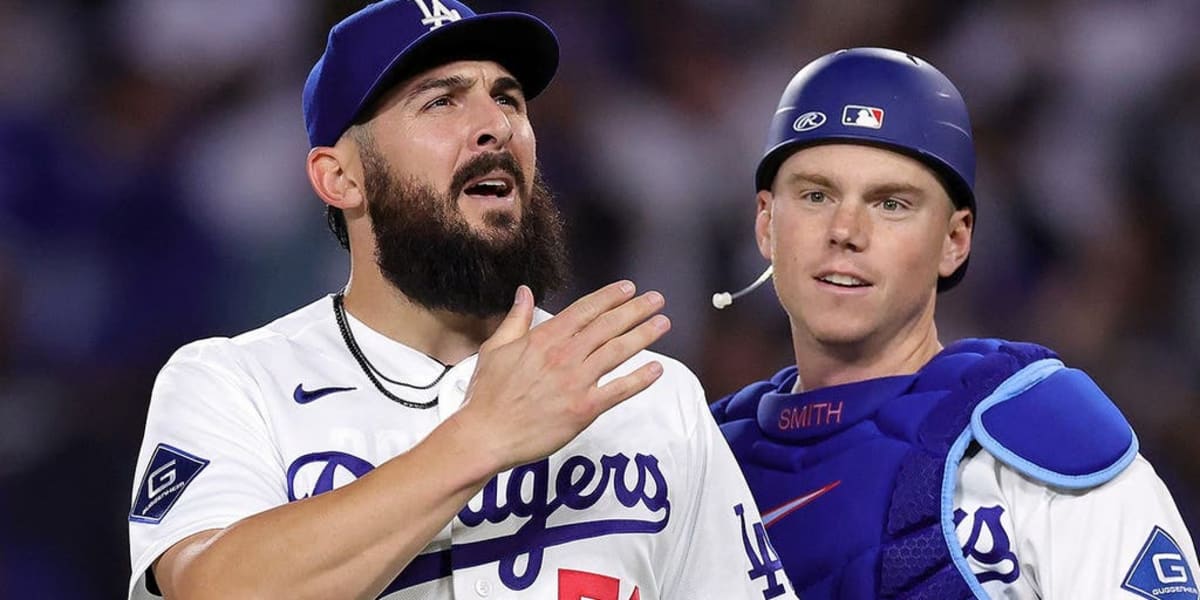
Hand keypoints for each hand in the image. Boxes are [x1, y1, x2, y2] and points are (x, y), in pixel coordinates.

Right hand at [455, 281, 669, 470]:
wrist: (486, 435)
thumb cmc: (486, 395)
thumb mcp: (495, 348)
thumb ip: (516, 319)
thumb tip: (525, 292)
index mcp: (544, 339)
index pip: (585, 310)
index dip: (610, 297)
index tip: (628, 288)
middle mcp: (564, 356)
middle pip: (607, 326)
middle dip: (635, 310)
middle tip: (657, 300)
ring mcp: (576, 382)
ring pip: (617, 352)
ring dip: (643, 336)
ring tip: (662, 324)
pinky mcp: (583, 410)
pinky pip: (619, 391)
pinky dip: (639, 379)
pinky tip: (656, 369)